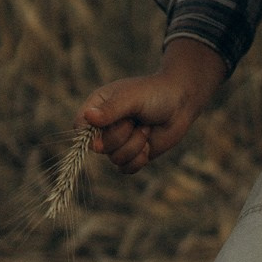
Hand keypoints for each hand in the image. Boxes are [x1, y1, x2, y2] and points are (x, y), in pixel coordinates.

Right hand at [80, 43, 224, 173]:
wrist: (181, 103)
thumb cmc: (155, 93)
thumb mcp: (132, 98)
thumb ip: (111, 110)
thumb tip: (88, 118)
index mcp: (98, 106)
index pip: (80, 126)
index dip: (88, 134)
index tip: (103, 129)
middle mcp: (105, 126)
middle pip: (98, 147)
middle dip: (121, 136)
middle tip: (136, 121)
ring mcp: (119, 141)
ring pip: (115, 159)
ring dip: (135, 146)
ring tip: (146, 129)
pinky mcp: (133, 154)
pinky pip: (126, 169)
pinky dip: (139, 160)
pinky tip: (148, 145)